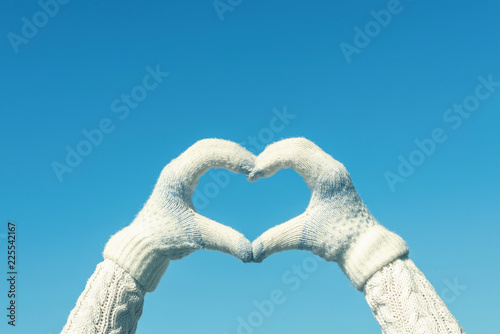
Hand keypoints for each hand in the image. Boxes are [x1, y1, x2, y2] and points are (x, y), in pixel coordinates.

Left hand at [104, 139, 254, 291]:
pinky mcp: (180, 176)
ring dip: (227, 152)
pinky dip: (220, 157)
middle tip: (255, 165)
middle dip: (233, 152)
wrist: (142, 244)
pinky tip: (234, 167)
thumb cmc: (164, 240)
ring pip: (205, 148)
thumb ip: (225, 241)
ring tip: (248, 165)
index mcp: (177, 178)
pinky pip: (202, 157)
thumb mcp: (197, 238)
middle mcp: (176, 169)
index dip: (232, 158)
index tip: (252, 169)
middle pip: (208, 146)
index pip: (208, 155)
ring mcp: (177, 170)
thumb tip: (251, 253)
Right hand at [249, 138, 407, 289]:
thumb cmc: (339, 240)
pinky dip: (292, 157)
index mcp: (327, 176)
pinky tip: (280, 168)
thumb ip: (275, 241)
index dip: (269, 162)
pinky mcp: (334, 176)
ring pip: (304, 148)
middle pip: (298, 145)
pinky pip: (310, 156)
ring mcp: (334, 170)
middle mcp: (332, 167)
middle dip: (273, 153)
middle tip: (255, 168)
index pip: (293, 155)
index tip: (253, 178)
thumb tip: (252, 253)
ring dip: (283, 153)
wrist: (366, 246)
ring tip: (263, 167)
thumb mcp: (304, 237)